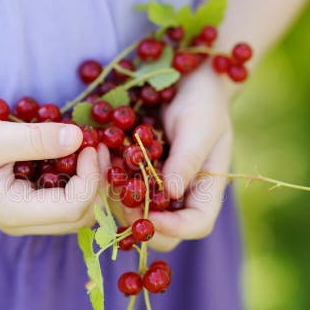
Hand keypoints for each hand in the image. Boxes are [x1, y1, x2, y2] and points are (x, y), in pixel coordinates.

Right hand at [0, 113, 100, 234]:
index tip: (90, 143)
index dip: (91, 178)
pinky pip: (61, 200)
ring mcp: (23, 215)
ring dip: (89, 182)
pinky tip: (73, 153)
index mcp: (14, 212)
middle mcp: (22, 221)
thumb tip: (79, 138)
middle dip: (96, 183)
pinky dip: (75, 179)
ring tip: (89, 146)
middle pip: (80, 216)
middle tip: (97, 144)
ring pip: (74, 211)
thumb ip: (37, 140)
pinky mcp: (24, 203)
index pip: (73, 207)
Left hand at [113, 67, 233, 250]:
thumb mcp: (199, 125)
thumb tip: (170, 193)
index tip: (150, 217)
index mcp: (207, 188)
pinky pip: (122, 191)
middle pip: (165, 231)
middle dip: (141, 221)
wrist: (187, 78)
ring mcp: (158, 188)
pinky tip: (102, 161)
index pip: (197, 224)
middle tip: (122, 199)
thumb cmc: (202, 100)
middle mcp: (182, 195)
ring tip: (108, 173)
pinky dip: (110, 183)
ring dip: (120, 203)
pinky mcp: (137, 175)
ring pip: (137, 215)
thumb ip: (187, 159)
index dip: (175, 228)